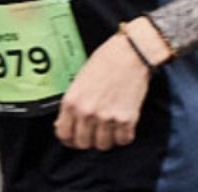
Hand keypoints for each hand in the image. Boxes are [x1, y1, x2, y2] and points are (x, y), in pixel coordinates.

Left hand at [52, 32, 149, 150]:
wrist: (133, 51)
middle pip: (83, 143)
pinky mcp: (126, 118)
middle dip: (90, 139)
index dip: (70, 139)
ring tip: (112, 128)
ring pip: (103, 145)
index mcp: (71, 102)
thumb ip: (72, 103)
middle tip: (97, 131)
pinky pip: (123, 140)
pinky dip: (124, 136)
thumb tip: (65, 123)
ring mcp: (106, 117)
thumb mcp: (79, 80)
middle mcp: (86, 113)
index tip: (76, 137)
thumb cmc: (107, 60)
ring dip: (108, 139)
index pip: (64, 135)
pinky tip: (125, 126)